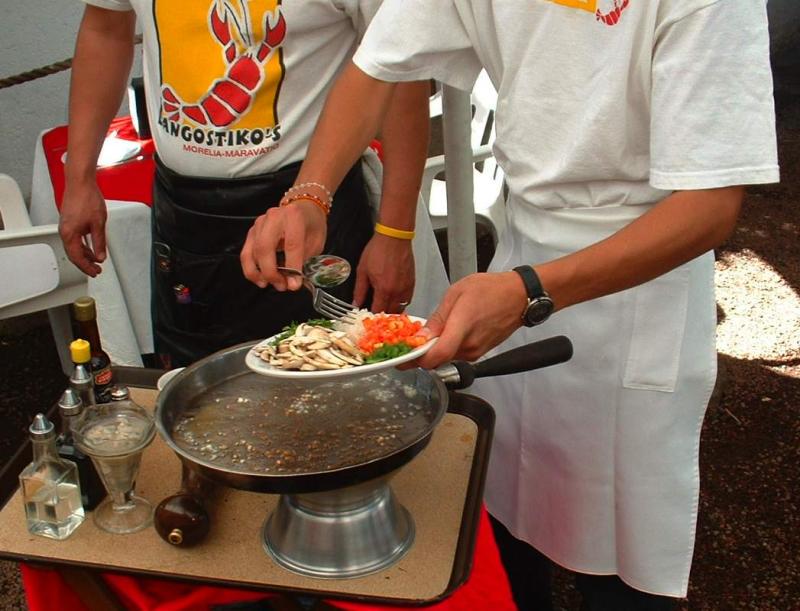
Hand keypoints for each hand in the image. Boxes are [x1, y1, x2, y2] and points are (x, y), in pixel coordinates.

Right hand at [58, 181, 106, 276]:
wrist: (80, 182)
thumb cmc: (87, 198)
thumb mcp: (98, 224)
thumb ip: (99, 242)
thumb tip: (100, 256)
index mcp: (70, 234)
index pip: (77, 257)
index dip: (86, 267)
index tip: (94, 272)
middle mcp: (65, 231)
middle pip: (74, 254)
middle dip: (85, 264)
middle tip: (95, 270)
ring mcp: (66, 226)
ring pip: (74, 246)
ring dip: (85, 255)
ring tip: (95, 261)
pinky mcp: (69, 221)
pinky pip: (74, 238)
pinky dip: (83, 245)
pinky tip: (90, 248)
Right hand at [241, 200, 326, 290]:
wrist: (303, 208)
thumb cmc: (311, 225)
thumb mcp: (316, 242)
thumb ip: (305, 261)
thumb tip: (292, 283)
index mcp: (294, 216)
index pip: (291, 244)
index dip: (292, 267)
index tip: (294, 285)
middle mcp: (274, 217)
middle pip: (264, 248)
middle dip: (271, 272)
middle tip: (281, 286)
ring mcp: (259, 223)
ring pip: (252, 252)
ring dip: (259, 273)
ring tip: (271, 284)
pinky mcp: (252, 231)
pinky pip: (246, 253)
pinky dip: (251, 269)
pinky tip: (260, 279)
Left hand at [353, 234, 414, 312]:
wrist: (394, 238)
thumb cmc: (379, 250)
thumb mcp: (362, 270)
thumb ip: (359, 290)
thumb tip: (356, 302)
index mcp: (383, 289)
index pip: (378, 311)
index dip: (372, 316)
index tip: (368, 316)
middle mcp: (397, 291)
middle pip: (391, 312)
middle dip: (383, 315)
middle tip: (376, 314)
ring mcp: (406, 287)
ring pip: (401, 307)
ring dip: (393, 310)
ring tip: (386, 307)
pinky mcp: (412, 282)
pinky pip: (408, 299)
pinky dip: (402, 302)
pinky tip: (395, 299)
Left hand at [411, 271, 528, 368]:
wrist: (519, 296)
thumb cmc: (490, 289)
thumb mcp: (457, 293)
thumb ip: (438, 318)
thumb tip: (421, 337)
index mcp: (462, 327)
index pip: (438, 355)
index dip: (417, 359)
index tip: (403, 356)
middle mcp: (470, 345)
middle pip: (438, 359)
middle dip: (421, 354)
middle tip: (407, 343)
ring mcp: (476, 351)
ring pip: (446, 358)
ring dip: (434, 350)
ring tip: (428, 334)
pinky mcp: (480, 352)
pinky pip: (457, 354)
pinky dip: (447, 348)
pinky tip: (445, 334)